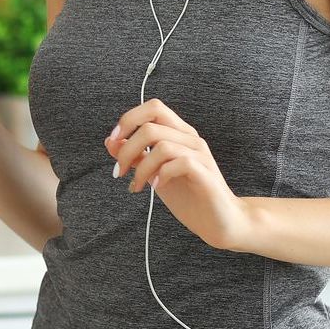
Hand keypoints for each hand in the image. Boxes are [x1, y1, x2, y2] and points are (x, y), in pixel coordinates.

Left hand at [107, 98, 250, 251]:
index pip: (153, 107)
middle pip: (151, 125)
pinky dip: (160, 175)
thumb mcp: (154, 173)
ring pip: (162, 145)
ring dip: (141, 168)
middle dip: (127, 148)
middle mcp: (191, 139)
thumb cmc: (188, 196)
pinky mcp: (205, 173)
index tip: (113, 142)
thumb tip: (110, 141)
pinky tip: (156, 187)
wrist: (219, 221)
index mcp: (179, 133)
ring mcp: (200, 155)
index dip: (129, 119)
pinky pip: (179, 163)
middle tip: (119, 171)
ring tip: (137, 186)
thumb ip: (136, 156)